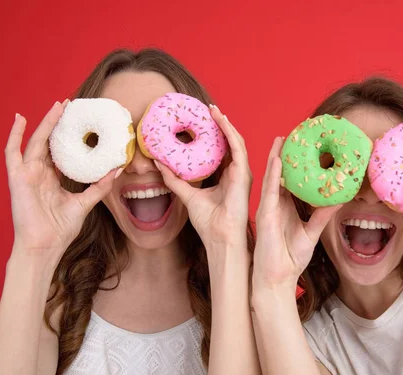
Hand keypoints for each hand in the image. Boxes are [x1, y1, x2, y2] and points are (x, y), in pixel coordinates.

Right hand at [6, 101, 115, 255]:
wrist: (45, 246)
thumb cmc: (61, 229)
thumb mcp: (85, 203)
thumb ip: (99, 186)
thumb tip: (117, 169)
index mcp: (52, 179)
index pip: (60, 151)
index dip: (68, 135)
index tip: (81, 120)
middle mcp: (39, 173)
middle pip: (49, 141)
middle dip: (59, 122)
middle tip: (71, 104)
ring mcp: (27, 174)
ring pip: (36, 141)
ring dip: (46, 122)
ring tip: (58, 106)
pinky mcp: (17, 177)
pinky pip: (12, 151)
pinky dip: (14, 134)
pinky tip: (20, 118)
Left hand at [156, 105, 251, 248]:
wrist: (220, 237)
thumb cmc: (209, 221)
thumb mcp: (188, 195)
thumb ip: (175, 180)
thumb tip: (159, 164)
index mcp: (226, 177)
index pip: (221, 150)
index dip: (214, 134)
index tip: (202, 120)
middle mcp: (236, 172)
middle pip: (229, 142)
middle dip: (220, 124)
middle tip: (208, 109)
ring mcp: (242, 172)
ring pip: (235, 141)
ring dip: (225, 124)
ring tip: (214, 110)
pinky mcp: (243, 173)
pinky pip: (237, 147)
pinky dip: (229, 132)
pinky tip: (221, 120)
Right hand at [253, 137, 340, 288]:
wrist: (278, 279)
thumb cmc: (291, 258)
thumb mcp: (312, 232)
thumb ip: (323, 215)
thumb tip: (340, 199)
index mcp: (284, 207)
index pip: (289, 181)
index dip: (294, 164)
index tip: (303, 147)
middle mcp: (274, 205)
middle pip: (278, 175)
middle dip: (283, 155)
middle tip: (290, 134)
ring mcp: (268, 209)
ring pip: (272, 179)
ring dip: (275, 158)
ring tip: (281, 139)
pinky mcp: (265, 216)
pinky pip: (269, 192)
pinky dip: (273, 176)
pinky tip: (277, 161)